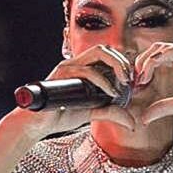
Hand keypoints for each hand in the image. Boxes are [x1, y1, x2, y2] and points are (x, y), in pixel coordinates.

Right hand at [19, 44, 136, 138]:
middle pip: (105, 48)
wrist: (38, 124)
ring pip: (98, 52)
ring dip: (116, 64)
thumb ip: (110, 113)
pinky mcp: (63, 74)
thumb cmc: (61, 116)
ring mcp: (69, 67)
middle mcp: (76, 63)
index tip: (134, 81)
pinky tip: (111, 93)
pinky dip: (103, 81)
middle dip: (122, 61)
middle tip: (131, 79)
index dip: (124, 63)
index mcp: (83, 68)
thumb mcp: (92, 113)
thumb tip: (131, 122)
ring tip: (125, 81)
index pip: (107, 54)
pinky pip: (87, 71)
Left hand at [134, 43, 172, 126]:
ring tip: (143, 71)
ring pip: (170, 47)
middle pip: (160, 48)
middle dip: (144, 59)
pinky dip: (169, 53)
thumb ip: (163, 107)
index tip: (136, 81)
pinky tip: (158, 62)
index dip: (144, 65)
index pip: (159, 57)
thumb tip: (143, 117)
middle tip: (135, 75)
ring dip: (153, 57)